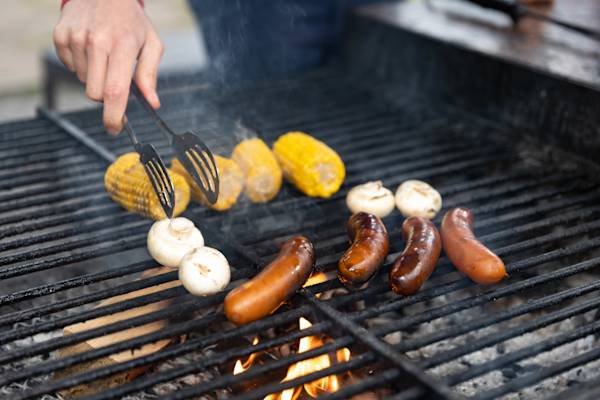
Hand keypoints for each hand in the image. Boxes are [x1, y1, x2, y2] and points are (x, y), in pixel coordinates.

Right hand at [53, 0, 163, 133]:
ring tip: (104, 55)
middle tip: (115, 80)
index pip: (115, 91)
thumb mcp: (151, 43)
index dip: (114, 115)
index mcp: (123, 46)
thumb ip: (150, 74)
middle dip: (105, 97)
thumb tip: (153, 102)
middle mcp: (97, 42)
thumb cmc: (131, 20)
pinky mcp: (61, 36)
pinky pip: (69, 67)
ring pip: (82, 81)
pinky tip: (90, 49)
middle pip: (94, 93)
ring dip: (94, 77)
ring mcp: (76, 38)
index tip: (115, 129)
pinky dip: (80, 65)